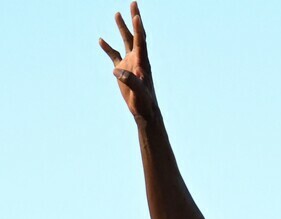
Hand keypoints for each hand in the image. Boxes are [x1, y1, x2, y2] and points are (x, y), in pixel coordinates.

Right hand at [99, 3, 156, 122]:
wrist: (144, 111)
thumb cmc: (144, 103)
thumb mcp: (139, 93)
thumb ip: (130, 81)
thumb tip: (117, 71)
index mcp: (142, 62)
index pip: (141, 41)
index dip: (139, 28)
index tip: (136, 15)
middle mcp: (137, 58)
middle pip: (136, 35)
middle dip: (135, 19)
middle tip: (134, 3)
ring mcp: (129, 63)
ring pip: (125, 41)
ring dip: (122, 28)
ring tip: (117, 14)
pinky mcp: (122, 70)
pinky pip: (114, 55)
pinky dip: (107, 48)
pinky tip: (100, 39)